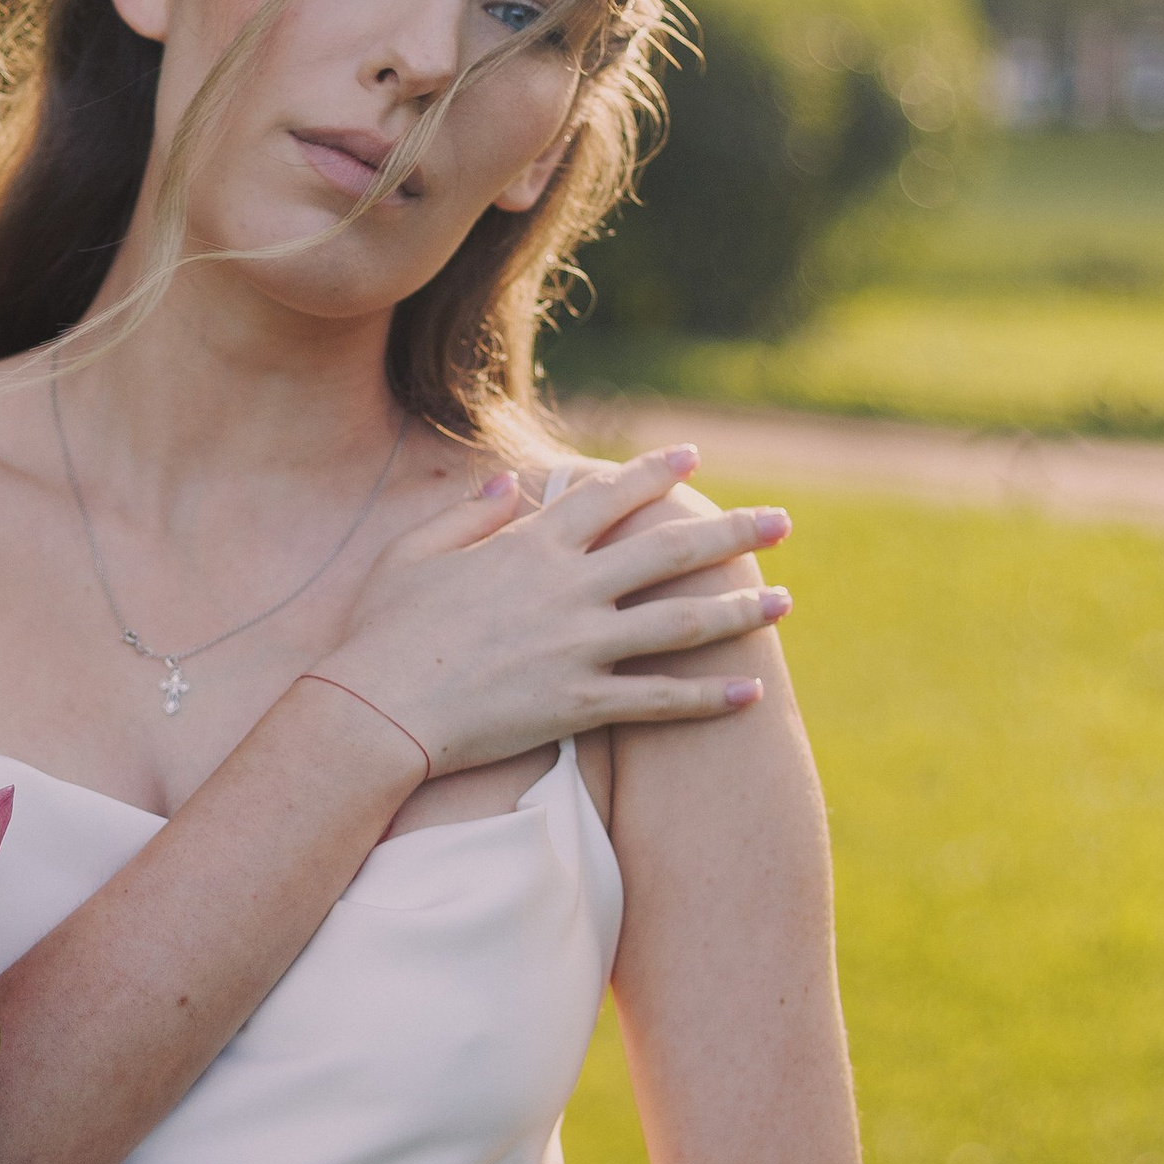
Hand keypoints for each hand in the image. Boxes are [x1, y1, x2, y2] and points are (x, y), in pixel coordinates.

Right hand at [315, 445, 790, 780]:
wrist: (378, 708)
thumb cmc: (383, 629)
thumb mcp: (414, 553)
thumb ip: (468, 513)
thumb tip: (508, 484)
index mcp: (530, 547)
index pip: (609, 497)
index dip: (655, 473)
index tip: (693, 456)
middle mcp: (569, 590)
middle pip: (669, 551)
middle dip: (732, 532)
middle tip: (782, 522)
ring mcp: (579, 648)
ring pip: (680, 623)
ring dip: (739, 611)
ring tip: (785, 602)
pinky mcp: (579, 704)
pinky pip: (659, 700)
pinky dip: (707, 698)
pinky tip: (749, 694)